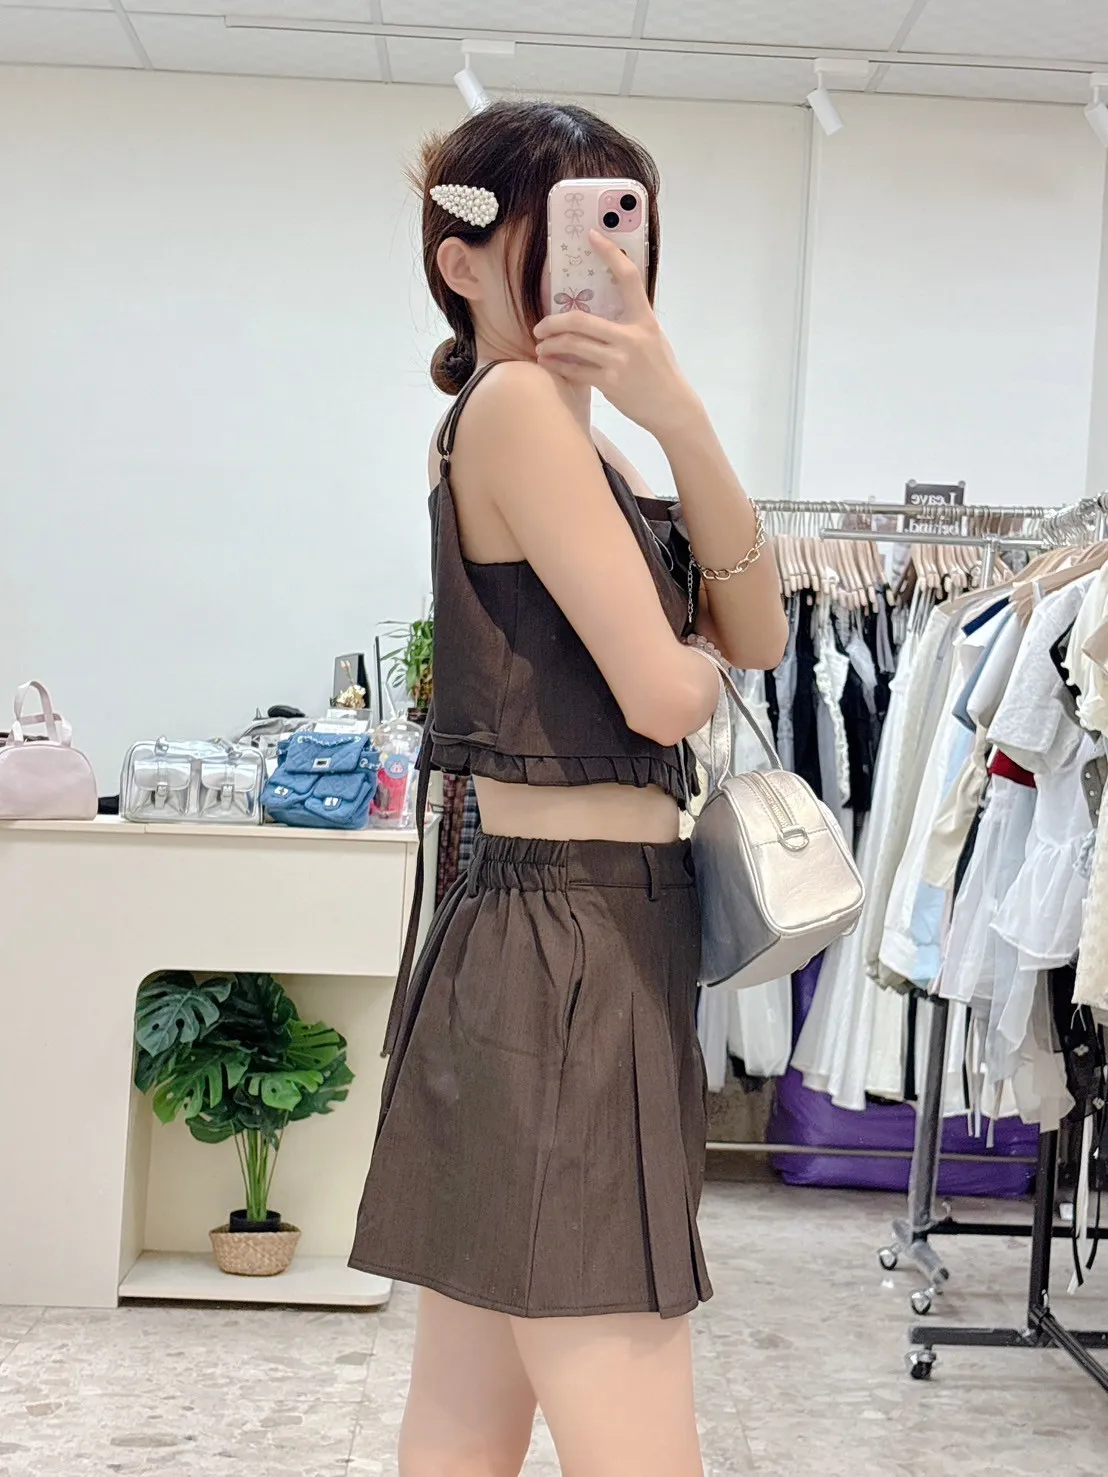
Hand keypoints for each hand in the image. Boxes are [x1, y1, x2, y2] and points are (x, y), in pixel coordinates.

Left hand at [533, 230, 701, 439]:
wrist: (672, 408)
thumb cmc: (660, 372)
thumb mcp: (653, 339)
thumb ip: (631, 323)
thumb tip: (603, 311)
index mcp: (644, 320)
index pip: (628, 277)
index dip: (610, 253)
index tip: (592, 236)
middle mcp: (631, 337)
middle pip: (580, 320)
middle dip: (552, 322)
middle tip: (540, 326)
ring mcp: (620, 361)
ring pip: (572, 345)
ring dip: (550, 346)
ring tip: (541, 347)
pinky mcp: (611, 383)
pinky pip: (575, 370)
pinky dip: (557, 366)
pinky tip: (548, 364)